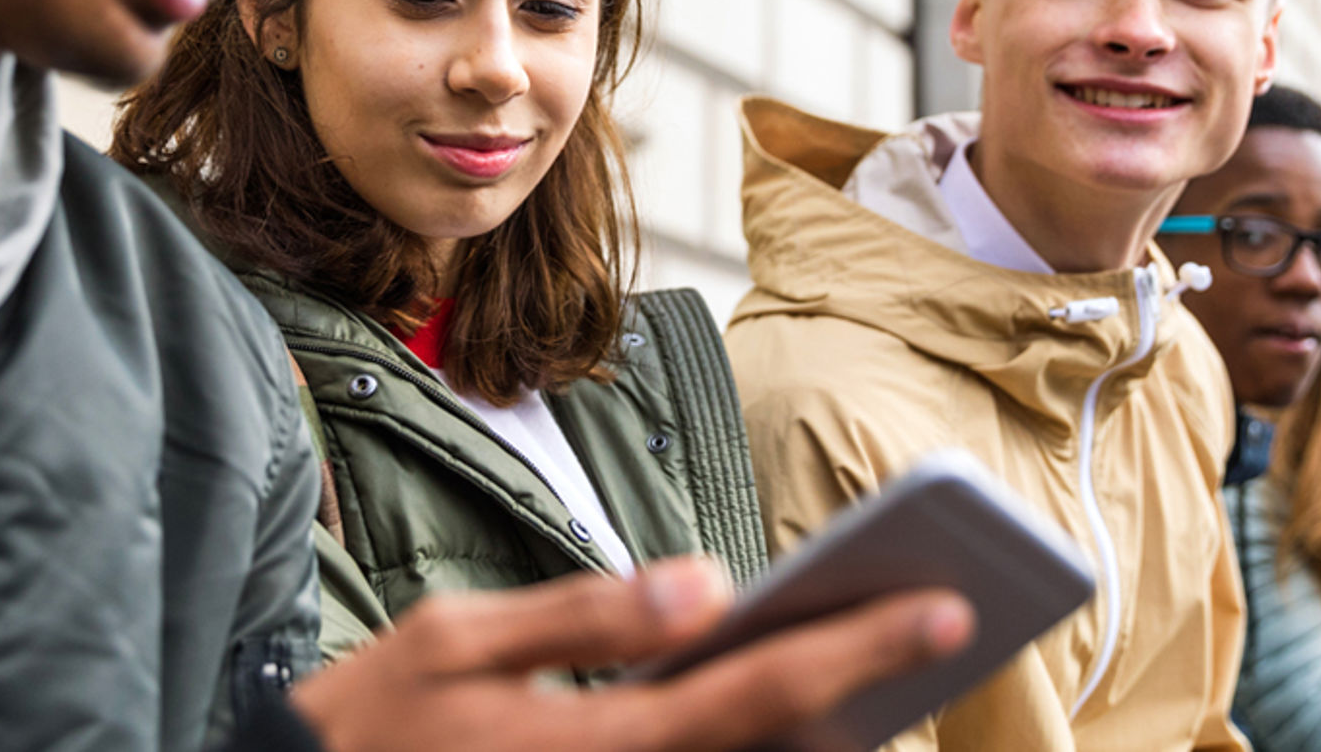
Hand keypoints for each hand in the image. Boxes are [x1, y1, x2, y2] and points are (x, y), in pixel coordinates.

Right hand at [288, 556, 973, 751]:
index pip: (746, 692)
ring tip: (902, 662)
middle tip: (952, 623)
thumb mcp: (451, 644)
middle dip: (875, 693)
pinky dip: (772, 750)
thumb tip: (704, 584)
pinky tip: (812, 711)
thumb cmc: (369, 726)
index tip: (940, 605)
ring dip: (837, 730)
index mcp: (588, 744)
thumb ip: (581, 616)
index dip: (851, 649)